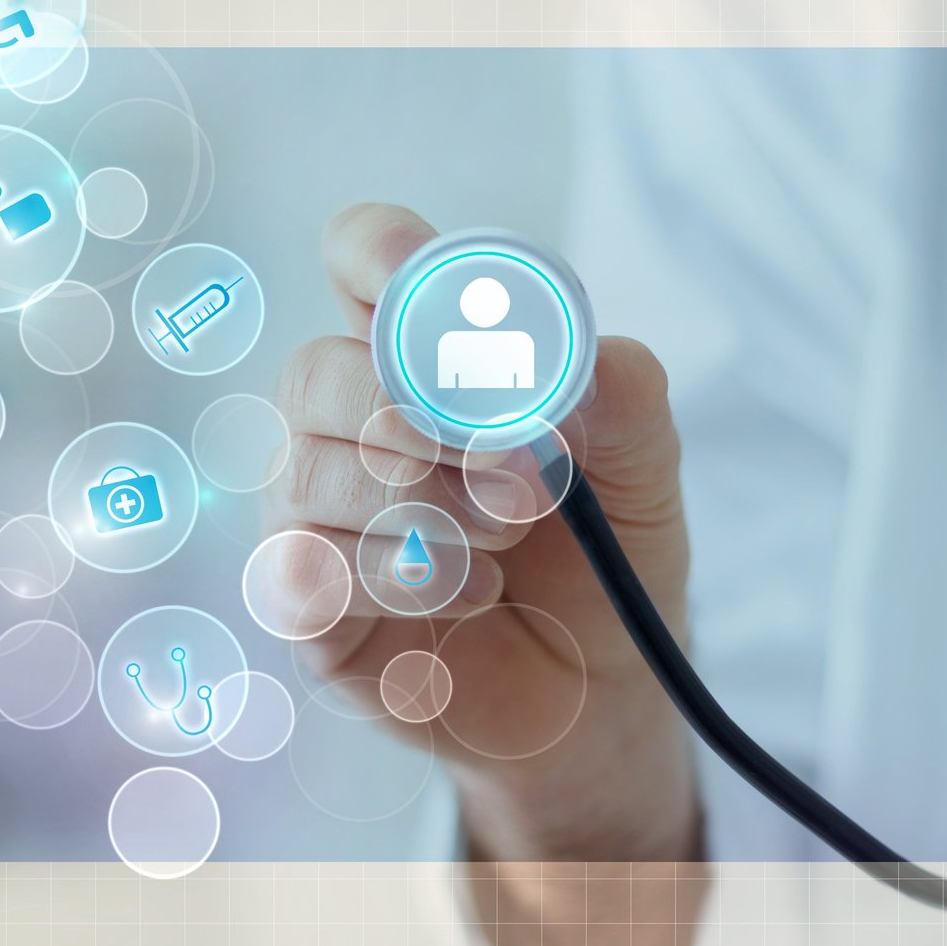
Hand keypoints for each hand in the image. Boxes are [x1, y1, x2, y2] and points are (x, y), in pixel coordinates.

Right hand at [257, 203, 700, 863]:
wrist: (605, 693)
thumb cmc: (607, 557)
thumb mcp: (645, 469)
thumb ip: (622, 396)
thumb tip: (581, 357)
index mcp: (421, 357)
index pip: (362, 262)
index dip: (375, 252)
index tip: (411, 278)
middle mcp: (350, 426)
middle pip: (314, 372)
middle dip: (415, 417)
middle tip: (524, 479)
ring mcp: (317, 518)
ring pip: (309, 476)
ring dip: (425, 509)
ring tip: (510, 547)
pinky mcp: (309, 610)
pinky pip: (301, 575)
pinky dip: (394, 582)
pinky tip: (467, 596)